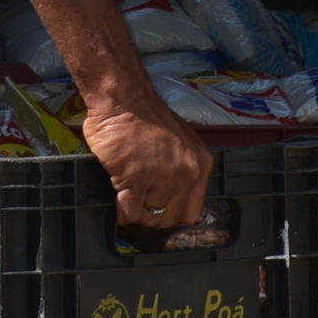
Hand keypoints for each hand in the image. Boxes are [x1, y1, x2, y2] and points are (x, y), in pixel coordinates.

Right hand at [85, 96, 222, 241]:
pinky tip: (116, 197)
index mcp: (201, 164)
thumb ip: (183, 170)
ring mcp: (163, 177)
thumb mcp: (181, 143)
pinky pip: (129, 212)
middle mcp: (187, 173)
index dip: (171, 212)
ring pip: (149, 217)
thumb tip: (172, 197)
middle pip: (170, 218)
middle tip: (139, 199)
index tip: (158, 206)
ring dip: (135, 209)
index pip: (192, 212)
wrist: (124, 99)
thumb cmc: (146, 116)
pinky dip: (119, 210)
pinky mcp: (136, 179)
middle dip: (152, 212)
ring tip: (127, 192)